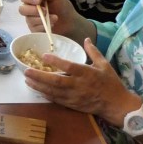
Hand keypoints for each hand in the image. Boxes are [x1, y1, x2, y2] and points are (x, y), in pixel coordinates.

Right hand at [18, 0, 88, 43]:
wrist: (70, 22)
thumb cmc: (63, 7)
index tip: (39, 0)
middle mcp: (30, 10)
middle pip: (22, 9)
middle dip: (33, 10)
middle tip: (46, 11)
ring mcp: (31, 20)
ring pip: (29, 19)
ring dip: (42, 19)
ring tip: (55, 18)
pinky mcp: (35, 30)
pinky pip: (35, 29)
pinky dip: (44, 26)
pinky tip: (52, 25)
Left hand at [20, 39, 139, 125]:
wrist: (116, 105)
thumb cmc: (111, 83)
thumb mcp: (104, 64)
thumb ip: (93, 51)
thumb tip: (86, 39)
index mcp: (87, 73)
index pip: (69, 66)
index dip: (56, 61)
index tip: (44, 56)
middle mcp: (78, 85)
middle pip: (56, 81)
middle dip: (40, 76)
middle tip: (26, 71)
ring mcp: (74, 96)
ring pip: (53, 91)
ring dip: (39, 86)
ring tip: (26, 80)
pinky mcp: (72, 104)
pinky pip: (56, 100)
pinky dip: (45, 95)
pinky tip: (37, 89)